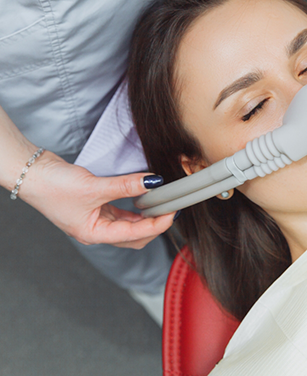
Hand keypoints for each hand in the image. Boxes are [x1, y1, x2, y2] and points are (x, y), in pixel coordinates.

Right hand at [19, 150, 174, 247]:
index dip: (156, 225)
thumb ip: (126, 185)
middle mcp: (97, 230)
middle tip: (170, 208)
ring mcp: (96, 219)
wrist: (32, 173)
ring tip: (161, 203)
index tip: (172, 212)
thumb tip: (153, 182)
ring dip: (146, 215)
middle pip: (134, 236)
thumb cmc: (53, 186)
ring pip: (129, 224)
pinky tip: (144, 198)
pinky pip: (121, 211)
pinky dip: (134, 206)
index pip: (134, 235)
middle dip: (154, 225)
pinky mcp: (96, 206)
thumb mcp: (94, 187)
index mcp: (94, 234)